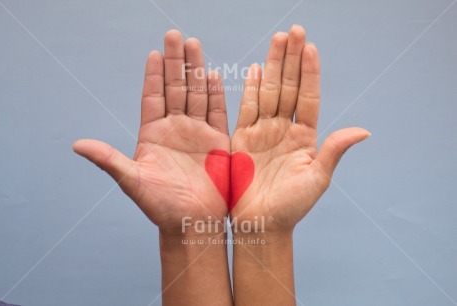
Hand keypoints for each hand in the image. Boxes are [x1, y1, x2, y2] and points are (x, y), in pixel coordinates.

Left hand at [73, 30, 229, 232]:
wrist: (191, 222)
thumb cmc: (160, 206)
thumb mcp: (132, 180)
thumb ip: (109, 159)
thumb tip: (77, 144)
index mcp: (153, 134)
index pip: (153, 97)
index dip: (153, 75)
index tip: (153, 52)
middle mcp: (175, 129)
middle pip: (176, 89)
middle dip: (176, 62)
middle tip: (175, 35)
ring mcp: (197, 133)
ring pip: (196, 95)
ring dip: (196, 71)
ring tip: (194, 46)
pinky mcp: (217, 142)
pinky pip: (217, 113)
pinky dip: (216, 95)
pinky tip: (213, 75)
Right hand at [231, 25, 369, 231]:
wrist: (260, 223)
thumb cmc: (291, 207)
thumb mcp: (317, 179)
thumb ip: (334, 150)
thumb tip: (364, 130)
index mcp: (305, 137)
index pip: (308, 97)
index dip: (310, 73)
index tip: (311, 48)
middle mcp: (285, 129)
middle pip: (288, 87)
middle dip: (291, 59)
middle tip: (294, 31)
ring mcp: (263, 131)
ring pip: (269, 91)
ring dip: (273, 65)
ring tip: (277, 40)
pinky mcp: (242, 138)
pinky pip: (247, 108)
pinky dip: (251, 88)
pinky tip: (256, 68)